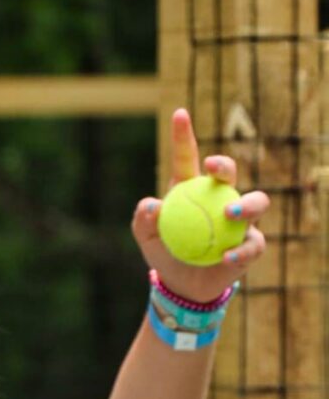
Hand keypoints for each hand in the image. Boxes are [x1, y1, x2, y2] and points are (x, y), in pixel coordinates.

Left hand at [131, 108, 269, 302]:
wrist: (181, 283)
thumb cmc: (164, 251)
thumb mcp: (146, 237)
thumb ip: (143, 220)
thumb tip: (151, 204)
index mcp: (191, 188)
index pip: (187, 158)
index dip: (184, 136)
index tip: (179, 114)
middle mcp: (220, 198)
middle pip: (229, 174)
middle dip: (224, 165)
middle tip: (211, 167)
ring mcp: (240, 220)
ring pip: (256, 202)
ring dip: (246, 206)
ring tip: (229, 215)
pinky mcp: (250, 245)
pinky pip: (253, 244)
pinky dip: (241, 250)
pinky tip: (227, 255)